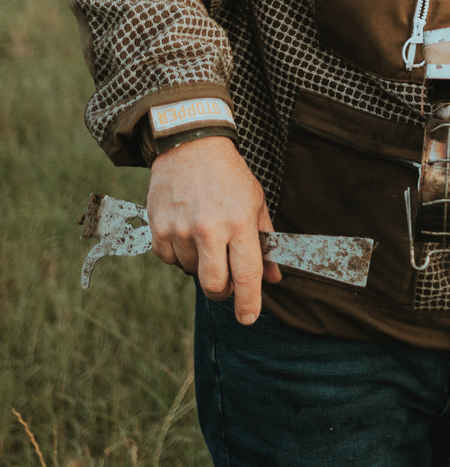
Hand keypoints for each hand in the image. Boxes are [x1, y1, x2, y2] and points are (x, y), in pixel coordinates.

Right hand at [146, 135, 279, 323]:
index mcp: (239, 221)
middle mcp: (209, 228)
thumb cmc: (230, 176)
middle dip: (223, 292)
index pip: (247, 273)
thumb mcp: (256, 201)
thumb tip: (273, 277)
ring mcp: (181, 230)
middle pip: (215, 285)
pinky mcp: (158, 229)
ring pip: (192, 272)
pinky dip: (181, 255)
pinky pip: (170, 261)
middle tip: (228, 282)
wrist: (192, 147)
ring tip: (208, 238)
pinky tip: (188, 233)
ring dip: (202, 266)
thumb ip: (265, 240)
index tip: (249, 318)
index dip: (249, 302)